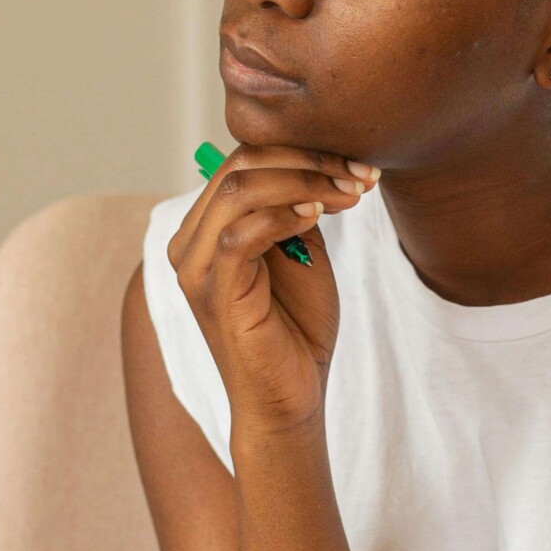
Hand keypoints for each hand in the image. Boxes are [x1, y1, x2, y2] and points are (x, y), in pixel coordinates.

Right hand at [169, 145, 376, 436]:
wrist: (290, 399)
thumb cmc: (296, 329)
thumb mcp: (301, 252)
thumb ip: (296, 208)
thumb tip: (318, 163)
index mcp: (206, 228)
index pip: (243, 161)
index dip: (301, 150)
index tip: (358, 163)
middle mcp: (190, 243)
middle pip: (239, 165)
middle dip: (307, 159)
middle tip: (360, 173)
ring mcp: (196, 267)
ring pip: (239, 191)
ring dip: (303, 181)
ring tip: (350, 193)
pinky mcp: (214, 292)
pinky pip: (241, 234)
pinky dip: (285, 215)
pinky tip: (320, 215)